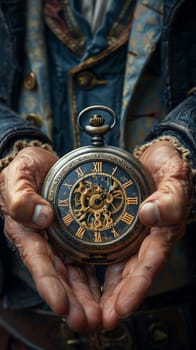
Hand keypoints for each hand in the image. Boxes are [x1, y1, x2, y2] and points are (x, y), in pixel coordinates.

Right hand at [0, 147, 100, 331]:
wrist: (45, 164)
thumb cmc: (26, 169)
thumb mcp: (18, 175)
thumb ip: (22, 196)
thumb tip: (41, 216)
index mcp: (27, 230)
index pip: (38, 260)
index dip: (49, 283)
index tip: (61, 304)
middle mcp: (45, 242)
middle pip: (58, 276)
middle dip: (72, 301)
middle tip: (86, 321)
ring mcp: (61, 243)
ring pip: (74, 275)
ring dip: (86, 298)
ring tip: (100, 317)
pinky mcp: (76, 239)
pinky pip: (86, 262)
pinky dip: (95, 280)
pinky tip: (107, 294)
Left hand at [101, 141, 192, 328]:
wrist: (154, 159)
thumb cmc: (168, 167)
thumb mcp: (174, 176)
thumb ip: (168, 197)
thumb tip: (150, 215)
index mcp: (162, 231)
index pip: (150, 263)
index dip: (137, 286)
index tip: (123, 306)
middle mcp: (146, 239)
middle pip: (131, 274)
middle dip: (117, 299)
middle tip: (100, 321)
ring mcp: (131, 237)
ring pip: (117, 270)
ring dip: (104, 292)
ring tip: (87, 312)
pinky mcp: (117, 230)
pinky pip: (105, 253)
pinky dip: (95, 269)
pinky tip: (82, 283)